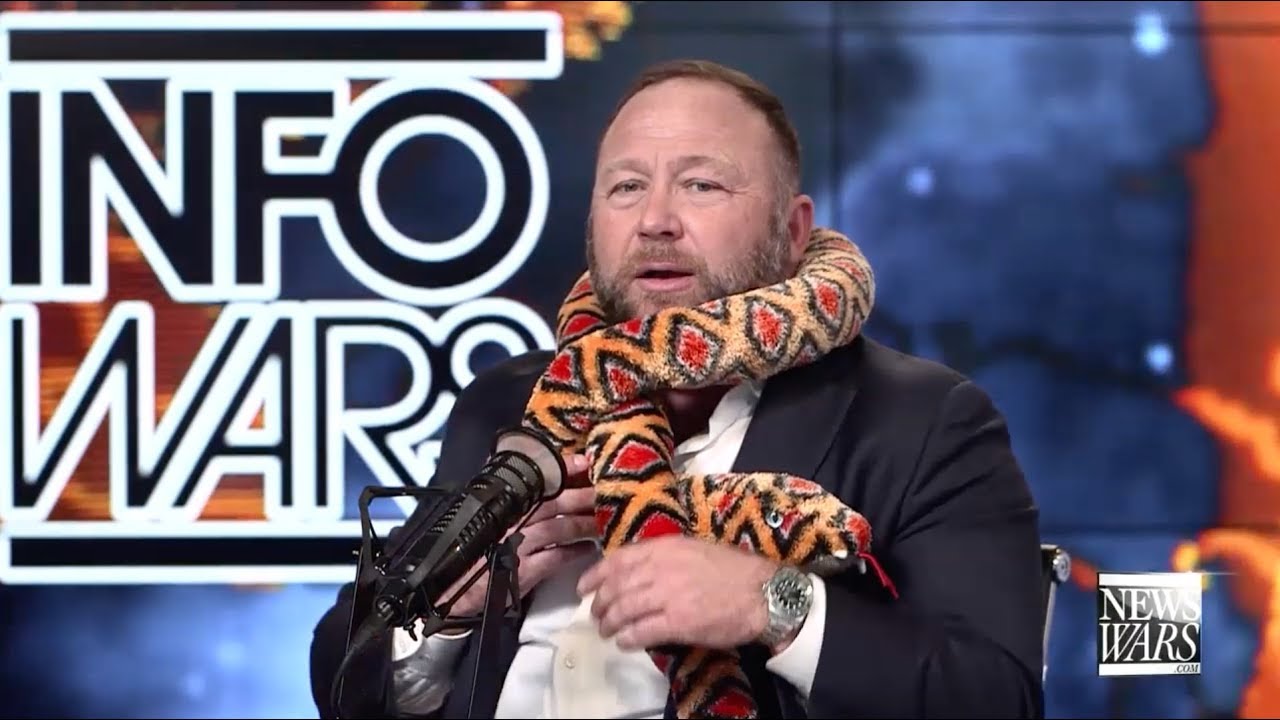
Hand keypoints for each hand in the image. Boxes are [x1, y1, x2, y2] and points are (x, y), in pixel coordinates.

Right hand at [437, 454, 597, 626]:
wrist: (454, 591)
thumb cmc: (473, 554)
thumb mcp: (489, 521)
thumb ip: (512, 503)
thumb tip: (544, 483)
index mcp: (504, 506)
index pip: (537, 482)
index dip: (563, 471)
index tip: (586, 462)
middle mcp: (511, 522)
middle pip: (554, 504)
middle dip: (582, 497)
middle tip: (606, 492)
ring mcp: (517, 546)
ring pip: (559, 529)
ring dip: (584, 524)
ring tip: (603, 521)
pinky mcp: (523, 571)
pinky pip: (556, 558)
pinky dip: (574, 553)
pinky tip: (589, 550)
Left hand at [577, 535, 780, 651]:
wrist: (762, 592)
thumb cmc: (732, 570)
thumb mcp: (693, 549)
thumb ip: (663, 557)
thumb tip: (636, 572)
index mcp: (664, 547)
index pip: (617, 559)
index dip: (595, 575)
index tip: (583, 588)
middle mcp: (661, 568)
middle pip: (616, 587)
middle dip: (600, 604)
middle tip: (596, 616)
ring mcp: (668, 595)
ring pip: (624, 610)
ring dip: (610, 623)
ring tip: (606, 632)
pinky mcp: (678, 622)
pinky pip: (642, 632)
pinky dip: (628, 638)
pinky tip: (624, 643)